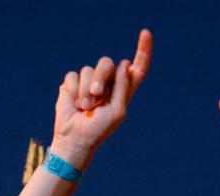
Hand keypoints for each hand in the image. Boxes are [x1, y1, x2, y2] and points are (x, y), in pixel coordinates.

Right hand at [50, 30, 152, 162]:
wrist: (76, 138)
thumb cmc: (100, 128)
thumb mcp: (117, 110)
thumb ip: (122, 87)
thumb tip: (124, 63)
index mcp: (124, 90)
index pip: (137, 68)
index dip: (143, 51)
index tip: (146, 33)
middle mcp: (108, 83)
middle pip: (107, 63)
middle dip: (100, 77)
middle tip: (96, 96)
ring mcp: (90, 82)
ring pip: (89, 69)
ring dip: (86, 90)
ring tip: (85, 107)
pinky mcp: (73, 83)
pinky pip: (73, 75)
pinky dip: (74, 90)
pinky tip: (74, 104)